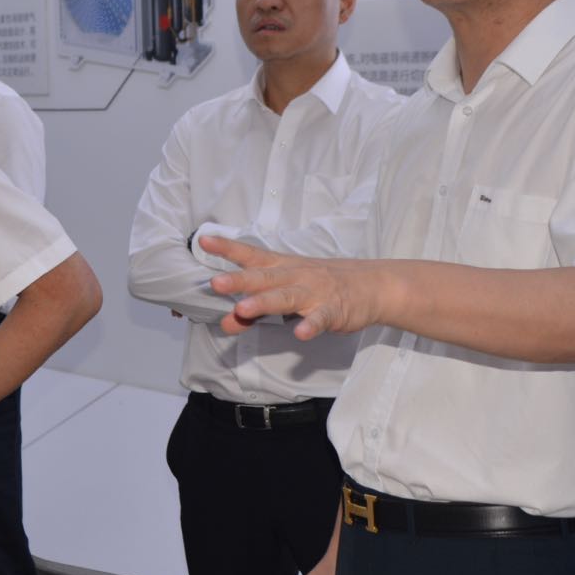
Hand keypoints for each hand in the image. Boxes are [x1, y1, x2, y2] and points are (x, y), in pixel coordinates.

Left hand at [199, 235, 378, 340]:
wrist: (370, 285)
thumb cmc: (321, 285)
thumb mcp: (286, 293)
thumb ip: (253, 310)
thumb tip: (225, 323)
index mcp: (282, 267)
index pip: (252, 255)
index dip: (228, 248)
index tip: (204, 241)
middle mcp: (295, 275)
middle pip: (264, 278)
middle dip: (239, 281)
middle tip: (215, 283)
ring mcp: (315, 292)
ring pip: (287, 297)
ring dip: (264, 302)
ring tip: (243, 309)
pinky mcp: (334, 310)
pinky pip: (321, 318)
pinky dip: (311, 325)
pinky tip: (301, 333)